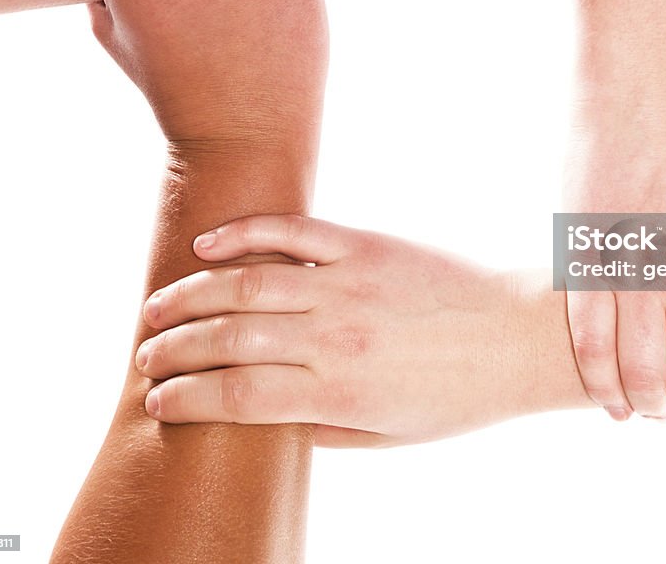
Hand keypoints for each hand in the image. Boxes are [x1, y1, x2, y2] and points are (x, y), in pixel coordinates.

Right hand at [134, 216, 579, 445]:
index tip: (156, 399)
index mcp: (341, 391)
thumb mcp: (391, 433)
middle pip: (229, 338)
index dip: (186, 397)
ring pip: (247, 283)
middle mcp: (336, 336)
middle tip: (145, 351)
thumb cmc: (458, 393)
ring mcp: (349, 284)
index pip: (236, 396)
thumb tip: (264, 423)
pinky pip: (292, 231)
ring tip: (158, 306)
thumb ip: (322, 428)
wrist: (520, 335)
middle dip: (175, 347)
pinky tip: (208, 243)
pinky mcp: (366, 245)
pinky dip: (244, 232)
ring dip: (192, 294)